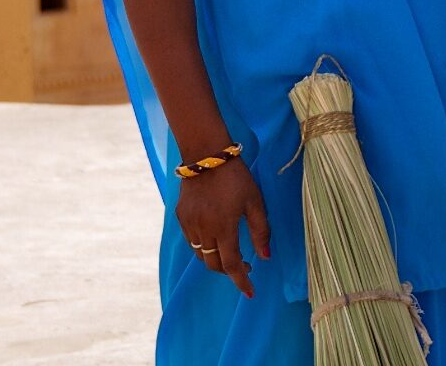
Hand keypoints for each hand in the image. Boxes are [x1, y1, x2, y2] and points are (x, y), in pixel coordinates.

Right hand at [175, 156, 270, 297]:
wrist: (206, 154)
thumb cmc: (236, 177)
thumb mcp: (255, 201)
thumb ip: (260, 230)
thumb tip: (265, 258)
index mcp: (224, 228)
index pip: (232, 265)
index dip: (241, 281)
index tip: (250, 292)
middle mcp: (203, 231)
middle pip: (214, 264)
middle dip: (229, 271)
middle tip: (244, 266)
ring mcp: (190, 224)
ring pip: (200, 255)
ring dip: (215, 259)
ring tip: (229, 250)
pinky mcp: (180, 216)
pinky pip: (191, 240)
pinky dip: (203, 245)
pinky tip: (214, 235)